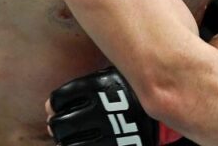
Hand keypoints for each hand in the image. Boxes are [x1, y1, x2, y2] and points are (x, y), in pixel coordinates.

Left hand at [46, 66, 180, 145]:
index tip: (54, 108)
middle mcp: (99, 110)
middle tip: (55, 126)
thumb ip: (82, 89)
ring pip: (71, 143)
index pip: (61, 99)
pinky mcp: (115, 144)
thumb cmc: (130, 87)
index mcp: (95, 88)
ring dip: (63, 140)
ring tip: (64, 139)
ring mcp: (108, 130)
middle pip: (61, 123)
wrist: (167, 101)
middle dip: (55, 126)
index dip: (54, 105)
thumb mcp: (108, 77)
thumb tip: (49, 106)